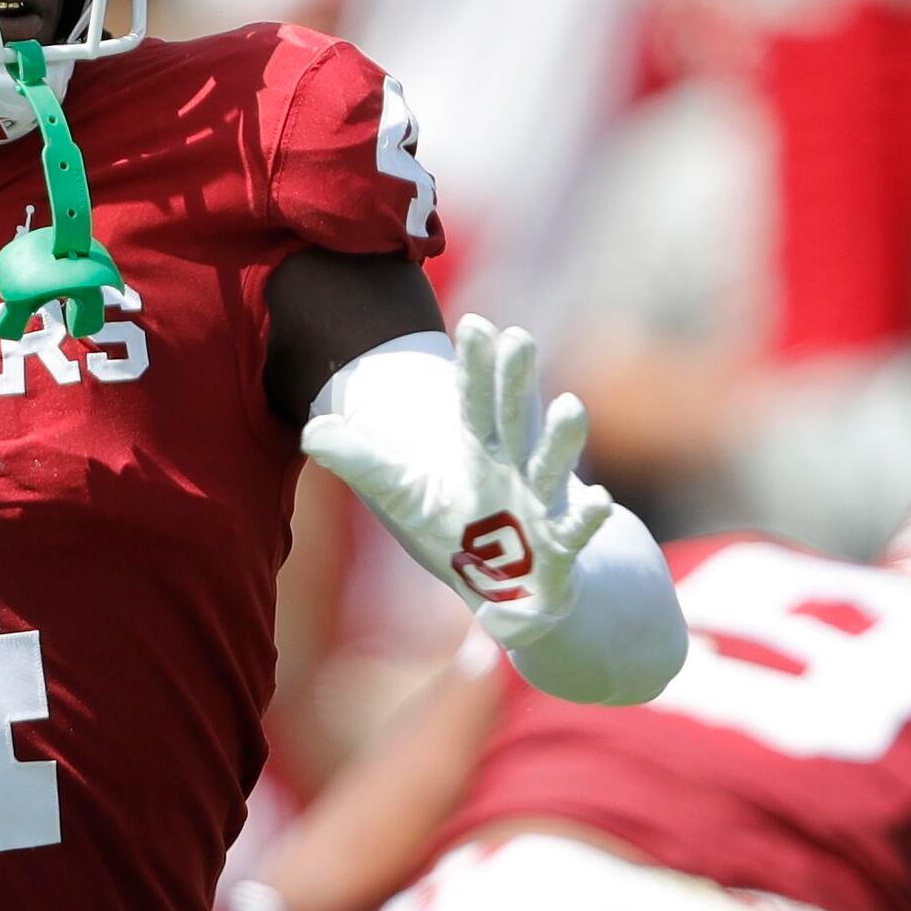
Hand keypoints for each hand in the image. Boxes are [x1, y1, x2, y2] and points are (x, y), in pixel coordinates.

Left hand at [301, 316, 611, 645]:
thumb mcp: (404, 496)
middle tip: (518, 338)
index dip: (475, 369)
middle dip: (515, 384)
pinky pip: (574, 531)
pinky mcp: (559, 549)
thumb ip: (363, 462)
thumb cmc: (459, 529)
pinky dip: (587, 518)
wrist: (516, 586)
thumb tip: (310, 429)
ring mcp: (540, 507)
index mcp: (478, 453)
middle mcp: (512, 470)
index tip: (476, 324)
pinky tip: (600, 499)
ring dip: (560, 440)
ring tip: (569, 405)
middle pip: (512, 422)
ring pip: (550, 469)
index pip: (474, 405)